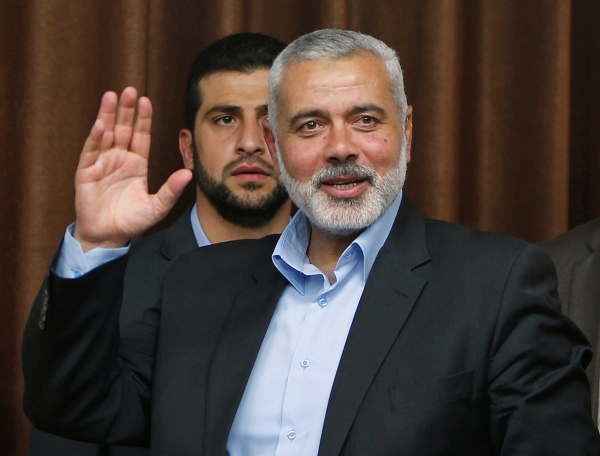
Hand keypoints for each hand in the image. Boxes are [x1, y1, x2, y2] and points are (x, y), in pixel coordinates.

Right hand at [73, 87, 191, 251]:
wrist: (108, 236)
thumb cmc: (132, 221)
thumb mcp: (157, 207)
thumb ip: (171, 191)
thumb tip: (189, 174)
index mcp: (136, 164)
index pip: (140, 135)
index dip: (143, 118)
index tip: (146, 100)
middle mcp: (119, 159)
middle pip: (123, 129)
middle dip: (126, 110)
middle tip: (129, 90)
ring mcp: (102, 164)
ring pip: (105, 134)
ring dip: (107, 115)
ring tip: (111, 96)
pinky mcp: (86, 173)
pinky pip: (91, 152)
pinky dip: (95, 138)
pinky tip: (100, 125)